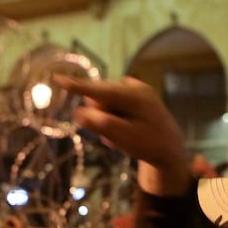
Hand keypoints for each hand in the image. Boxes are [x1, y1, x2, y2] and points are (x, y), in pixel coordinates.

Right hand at [53, 74, 191, 195]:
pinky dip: (114, 118)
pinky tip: (126, 130)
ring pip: (106, 102)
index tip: (57, 78)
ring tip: (123, 135)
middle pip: (101, 98)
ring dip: (107, 119)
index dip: (76, 86)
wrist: (170, 149)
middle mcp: (134, 87)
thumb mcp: (124, 138)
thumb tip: (79, 112)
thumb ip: (102, 125)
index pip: (99, 90)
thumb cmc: (149, 145)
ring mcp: (135, 88)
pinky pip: (113, 105)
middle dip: (100, 116)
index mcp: (133, 96)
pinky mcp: (135, 94)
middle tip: (113, 136)